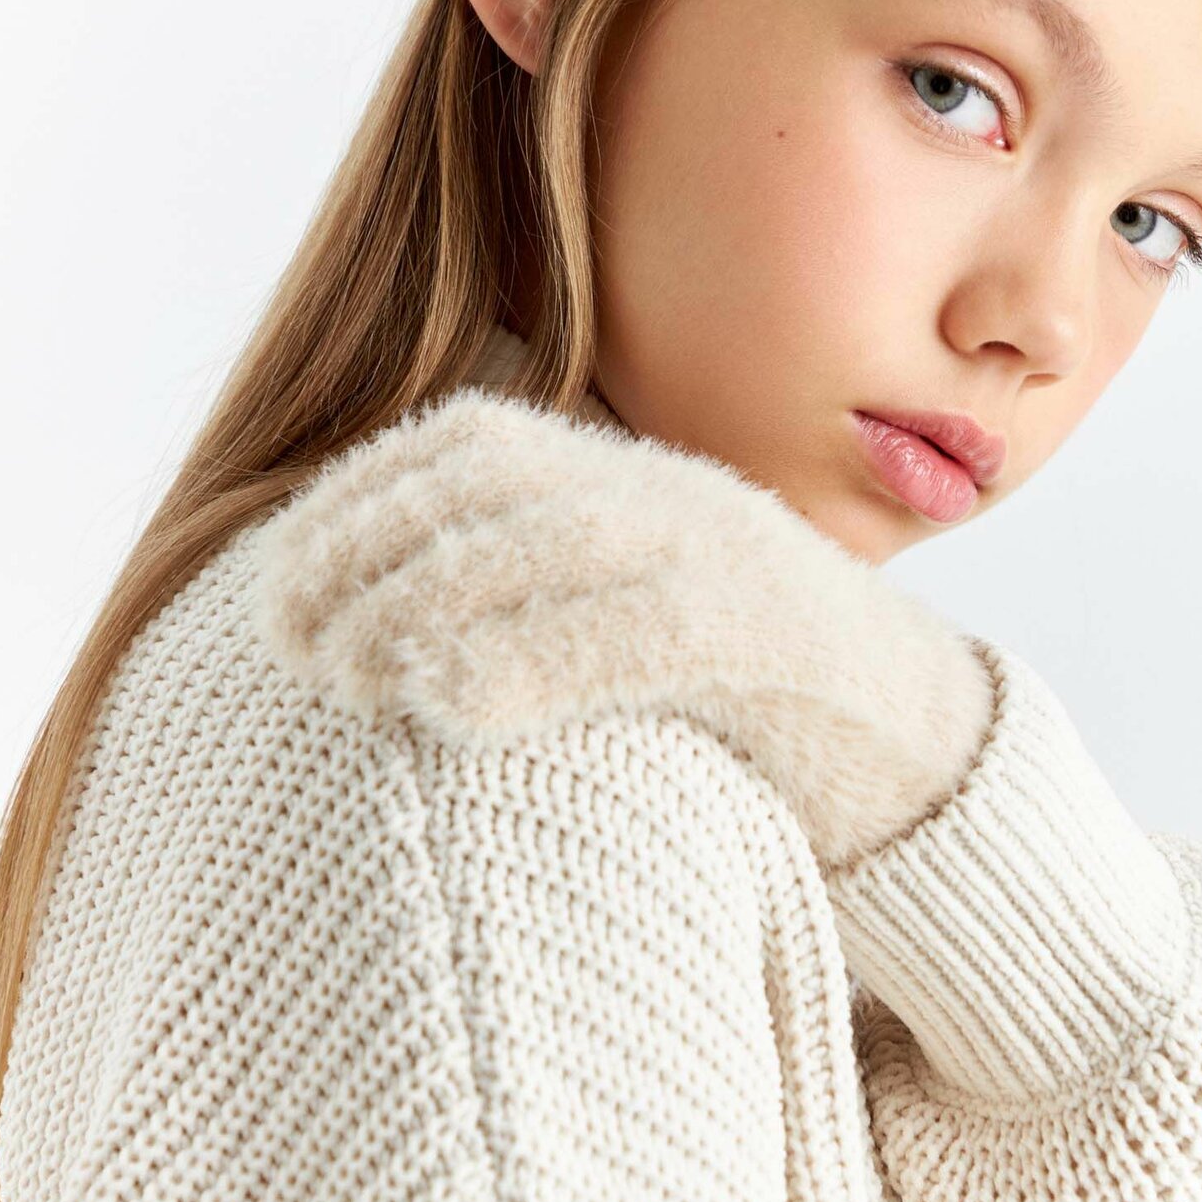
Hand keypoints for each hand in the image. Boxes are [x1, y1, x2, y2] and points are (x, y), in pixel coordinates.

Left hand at [253, 388, 994, 870]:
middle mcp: (673, 498)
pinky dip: (533, 660)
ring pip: (554, 540)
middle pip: (491, 483)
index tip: (273, 578)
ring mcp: (732, 556)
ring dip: (425, 602)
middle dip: (366, 553)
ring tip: (346, 679)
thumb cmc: (752, 720)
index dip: (356, 498)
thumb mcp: (629, 639)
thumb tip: (384, 657)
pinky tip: (446, 709)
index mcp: (634, 484)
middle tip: (285, 646)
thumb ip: (533, 615)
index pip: (467, 442)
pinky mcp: (778, 639)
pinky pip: (642, 629)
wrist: (928, 759)